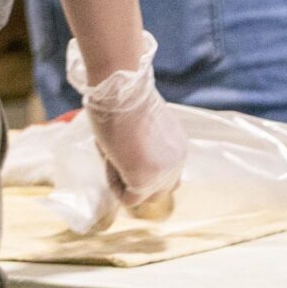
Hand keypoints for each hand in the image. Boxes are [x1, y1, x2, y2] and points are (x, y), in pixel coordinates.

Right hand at [67, 33, 186, 219]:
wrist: (121, 89)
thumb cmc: (122, 96)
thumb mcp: (140, 125)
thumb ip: (141, 144)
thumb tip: (125, 153)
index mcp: (178, 147)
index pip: (164, 173)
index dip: (139, 165)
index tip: (122, 147)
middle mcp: (177, 163)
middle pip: (160, 191)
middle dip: (136, 179)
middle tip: (116, 156)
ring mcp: (163, 174)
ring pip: (144, 197)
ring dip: (126, 182)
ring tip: (113, 155)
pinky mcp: (145, 181)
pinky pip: (129, 198)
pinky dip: (115, 183)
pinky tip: (109, 158)